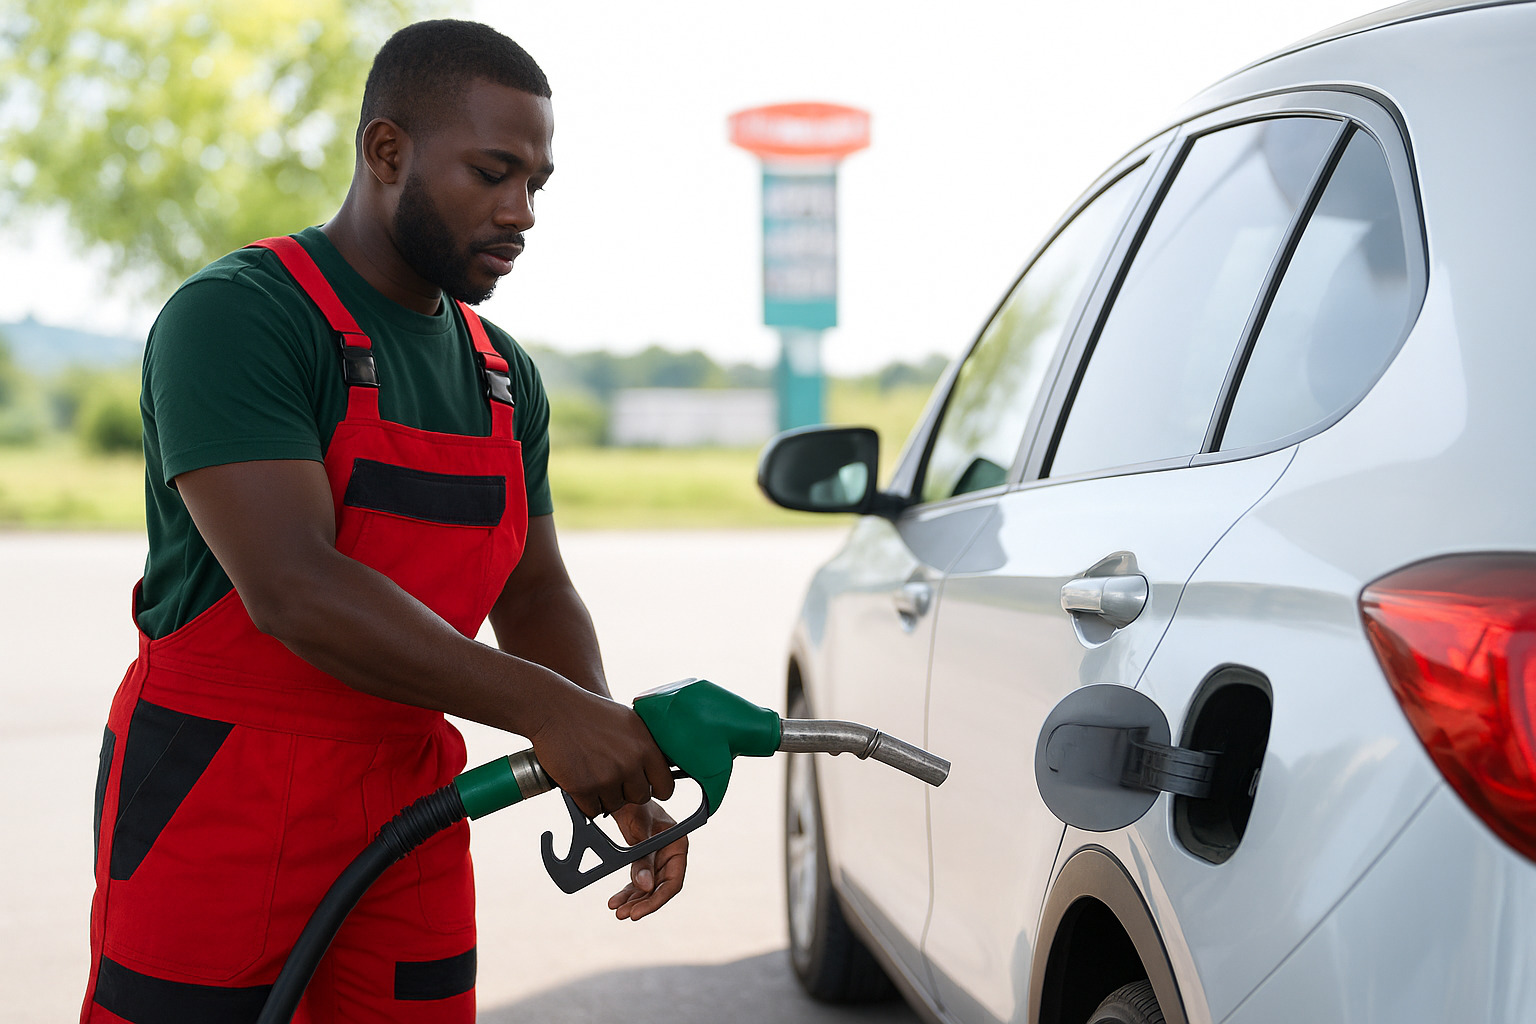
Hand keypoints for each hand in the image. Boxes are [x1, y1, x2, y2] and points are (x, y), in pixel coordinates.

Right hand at [528, 686, 674, 818]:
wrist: (555, 710)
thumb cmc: (591, 713)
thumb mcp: (630, 722)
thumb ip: (647, 745)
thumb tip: (663, 766)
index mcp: (646, 747)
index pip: (666, 786)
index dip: (655, 788)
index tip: (646, 785)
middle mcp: (630, 763)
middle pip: (640, 798)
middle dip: (628, 791)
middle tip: (612, 776)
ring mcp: (607, 777)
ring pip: (615, 805)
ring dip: (605, 796)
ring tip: (593, 773)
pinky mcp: (584, 788)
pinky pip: (593, 810)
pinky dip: (587, 802)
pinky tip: (581, 782)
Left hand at [607, 801, 687, 920]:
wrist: (623, 796)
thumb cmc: (635, 806)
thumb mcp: (639, 831)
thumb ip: (643, 860)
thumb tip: (645, 886)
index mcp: (678, 846)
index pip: (673, 882)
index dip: (656, 900)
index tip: (638, 912)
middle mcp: (671, 855)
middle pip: (660, 888)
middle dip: (642, 903)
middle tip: (624, 914)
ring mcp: (659, 859)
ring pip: (648, 888)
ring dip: (633, 900)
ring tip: (617, 911)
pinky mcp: (646, 861)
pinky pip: (639, 881)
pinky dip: (628, 892)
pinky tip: (616, 902)